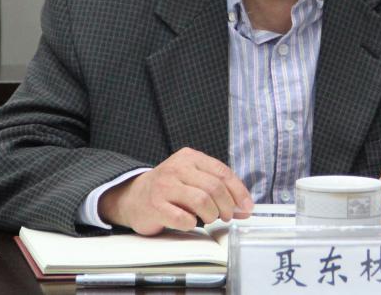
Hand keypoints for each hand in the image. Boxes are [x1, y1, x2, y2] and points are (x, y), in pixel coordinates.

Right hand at [100, 147, 254, 235]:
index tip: (247, 206)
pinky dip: (192, 223)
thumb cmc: (168, 189)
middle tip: (227, 216)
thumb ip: (217, 189)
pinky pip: (182, 217)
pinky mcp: (155, 205)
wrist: (133, 197)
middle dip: (227, 206)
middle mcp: (176, 168)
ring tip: (210, 219)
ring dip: (212, 215)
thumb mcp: (192, 179)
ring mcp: (164, 186)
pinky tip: (190, 222)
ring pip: (201, 200)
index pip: (222, 171)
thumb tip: (244, 208)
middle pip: (214, 187)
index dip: (238, 191)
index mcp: (189, 157)